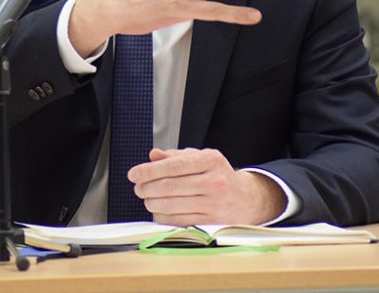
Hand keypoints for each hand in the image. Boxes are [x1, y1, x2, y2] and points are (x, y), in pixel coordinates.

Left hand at [128, 148, 286, 225]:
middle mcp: (214, 181)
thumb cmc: (218, 176)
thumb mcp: (201, 159)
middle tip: (138, 188)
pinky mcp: (211, 222)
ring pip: (171, 205)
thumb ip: (175, 156)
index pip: (173, 166)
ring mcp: (214, 204)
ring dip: (152, 202)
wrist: (245, 199)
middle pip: (169, 186)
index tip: (134, 174)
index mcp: (211, 161)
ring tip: (147, 198)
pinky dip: (162, 216)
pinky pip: (178, 221)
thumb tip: (153, 155)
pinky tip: (158, 210)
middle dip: (147, 188)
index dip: (149, 170)